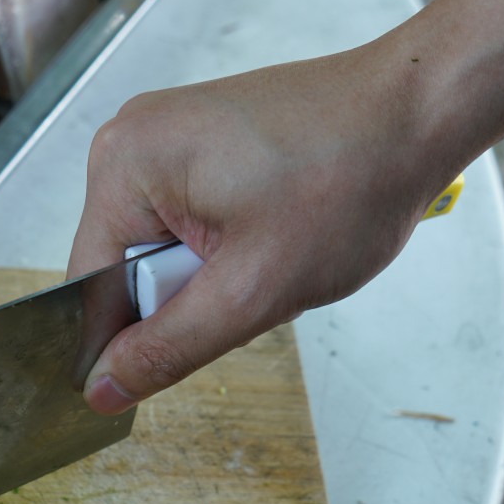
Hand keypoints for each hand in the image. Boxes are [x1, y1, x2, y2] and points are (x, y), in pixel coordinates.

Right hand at [68, 41, 455, 412]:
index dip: (129, 338)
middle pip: (123, 268)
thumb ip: (167, 347)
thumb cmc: (348, 181)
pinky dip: (227, 245)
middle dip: (186, 297)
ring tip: (275, 249)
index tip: (186, 349)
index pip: (87, 289)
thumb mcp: (252, 290)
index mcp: (123, 165)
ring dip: (212, 274)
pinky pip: (188, 222)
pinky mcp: (201, 141)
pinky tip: (276, 230)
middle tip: (256, 278)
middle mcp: (131, 139)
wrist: (416, 114)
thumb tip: (101, 389)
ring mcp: (167, 135)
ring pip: (162, 250)